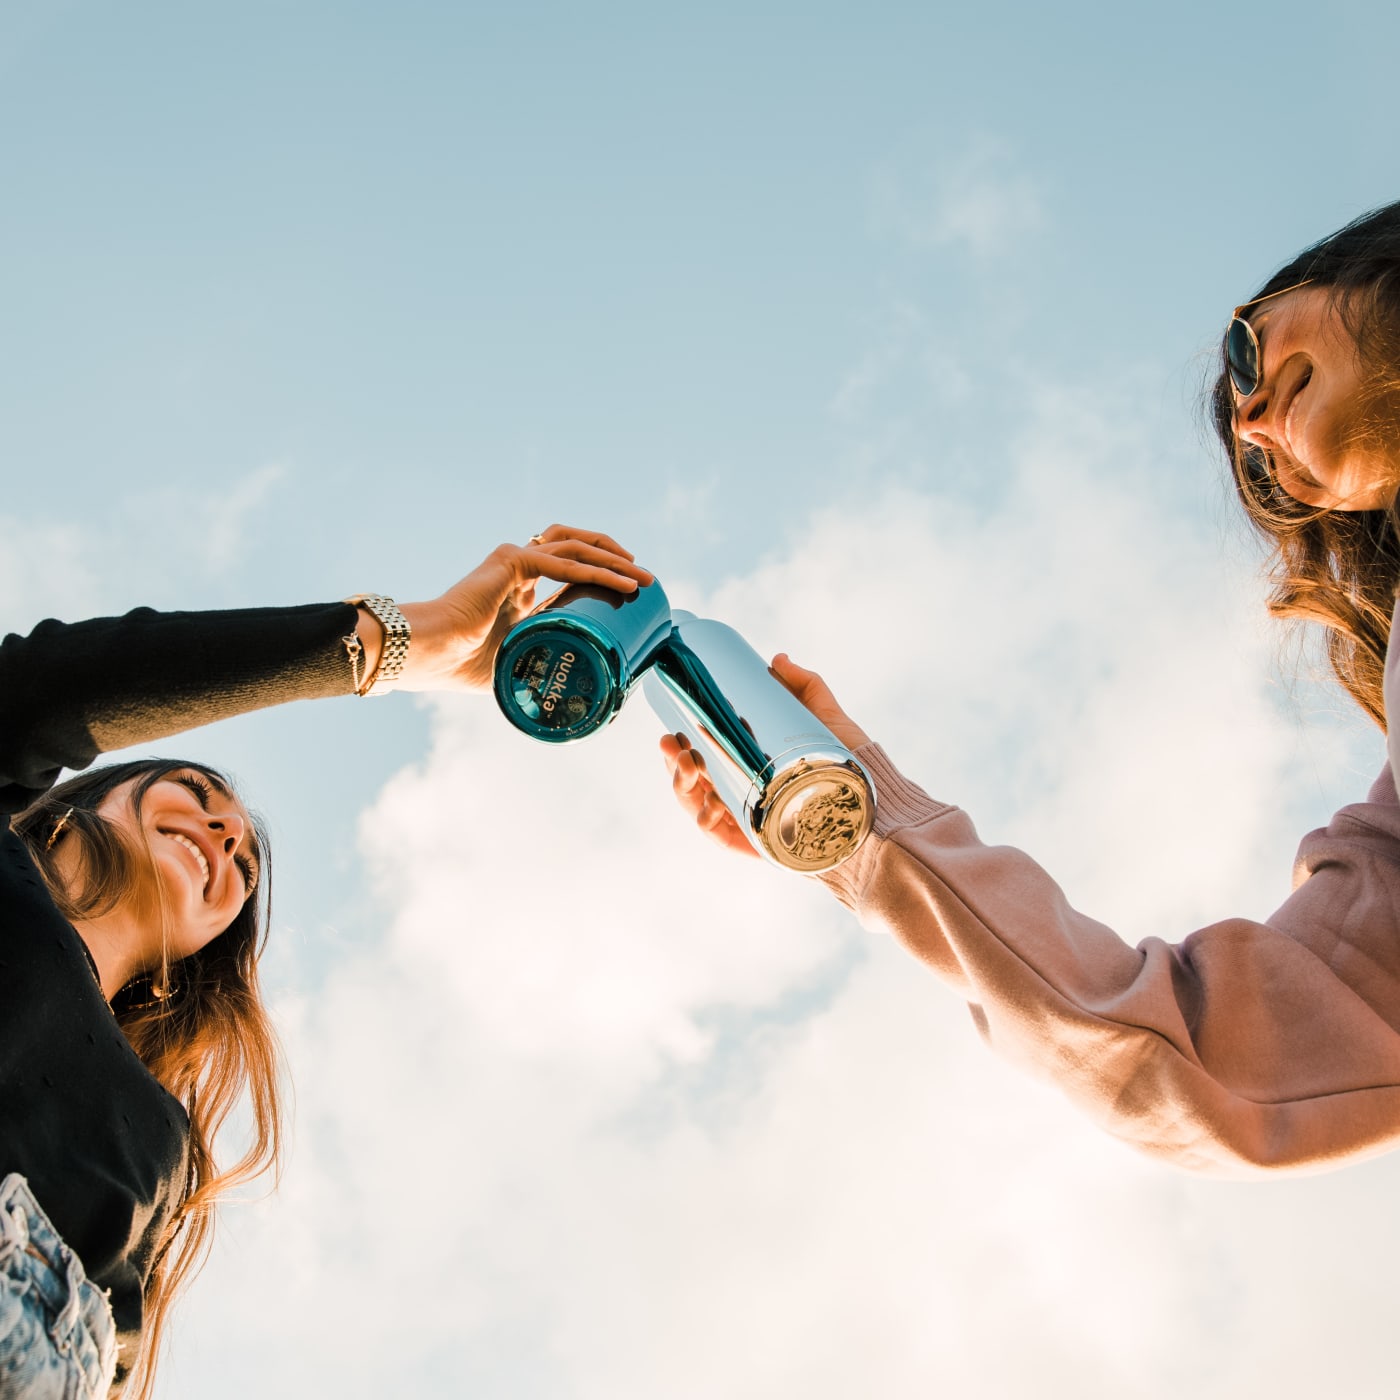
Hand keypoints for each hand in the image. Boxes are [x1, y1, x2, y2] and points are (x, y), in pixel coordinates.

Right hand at [384, 525, 653, 692]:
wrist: (431, 653)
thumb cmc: (461, 665)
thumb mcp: (514, 663)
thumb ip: (536, 665)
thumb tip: (564, 702)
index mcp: (518, 586)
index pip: (568, 566)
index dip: (600, 572)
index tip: (629, 591)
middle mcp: (518, 564)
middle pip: (577, 546)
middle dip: (615, 558)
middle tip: (644, 579)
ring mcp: (514, 558)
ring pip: (576, 547)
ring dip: (613, 559)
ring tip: (641, 578)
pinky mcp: (511, 561)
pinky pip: (563, 562)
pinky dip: (595, 571)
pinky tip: (619, 584)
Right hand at [659, 651, 872, 854]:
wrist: (875, 805)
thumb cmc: (852, 766)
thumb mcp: (826, 718)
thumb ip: (806, 685)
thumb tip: (777, 658)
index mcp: (750, 768)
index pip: (706, 757)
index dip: (683, 746)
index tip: (673, 729)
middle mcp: (743, 794)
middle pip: (694, 781)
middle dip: (674, 763)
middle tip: (673, 744)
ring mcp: (746, 820)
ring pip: (698, 806)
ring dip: (682, 786)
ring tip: (686, 765)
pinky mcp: (755, 843)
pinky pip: (718, 836)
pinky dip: (704, 820)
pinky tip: (705, 804)